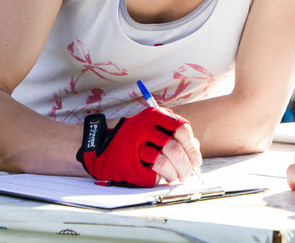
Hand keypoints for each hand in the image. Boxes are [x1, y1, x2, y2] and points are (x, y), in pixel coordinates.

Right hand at [77, 107, 200, 186]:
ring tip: (177, 177)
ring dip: (175, 173)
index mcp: (154, 115)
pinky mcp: (129, 163)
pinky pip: (152, 174)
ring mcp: (134, 145)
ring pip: (164, 161)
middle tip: (189, 173)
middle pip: (175, 148)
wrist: (99, 146)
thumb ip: (174, 134)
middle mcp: (144, 128)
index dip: (191, 147)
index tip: (195, 159)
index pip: (182, 129)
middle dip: (186, 165)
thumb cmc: (133, 137)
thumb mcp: (153, 126)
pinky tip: (163, 178)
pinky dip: (161, 178)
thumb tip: (195, 151)